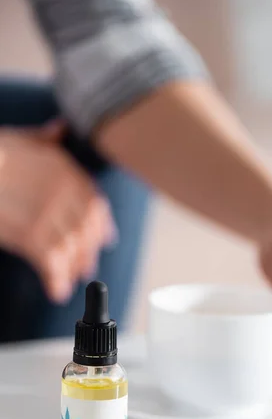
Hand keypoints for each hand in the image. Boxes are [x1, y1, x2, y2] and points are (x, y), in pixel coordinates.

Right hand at [0, 123, 115, 301]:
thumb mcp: (18, 139)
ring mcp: (48, 212)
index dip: (101, 224)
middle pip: (86, 228)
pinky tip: (55, 290)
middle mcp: (62, 190)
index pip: (94, 201)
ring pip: (71, 248)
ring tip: (68, 282)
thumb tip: (61, 128)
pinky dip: (56, 279)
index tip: (105, 240)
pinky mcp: (30, 234)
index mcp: (62, 167)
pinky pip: (52, 262)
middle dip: (87, 251)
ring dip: (72, 269)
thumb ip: (44, 139)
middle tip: (86, 269)